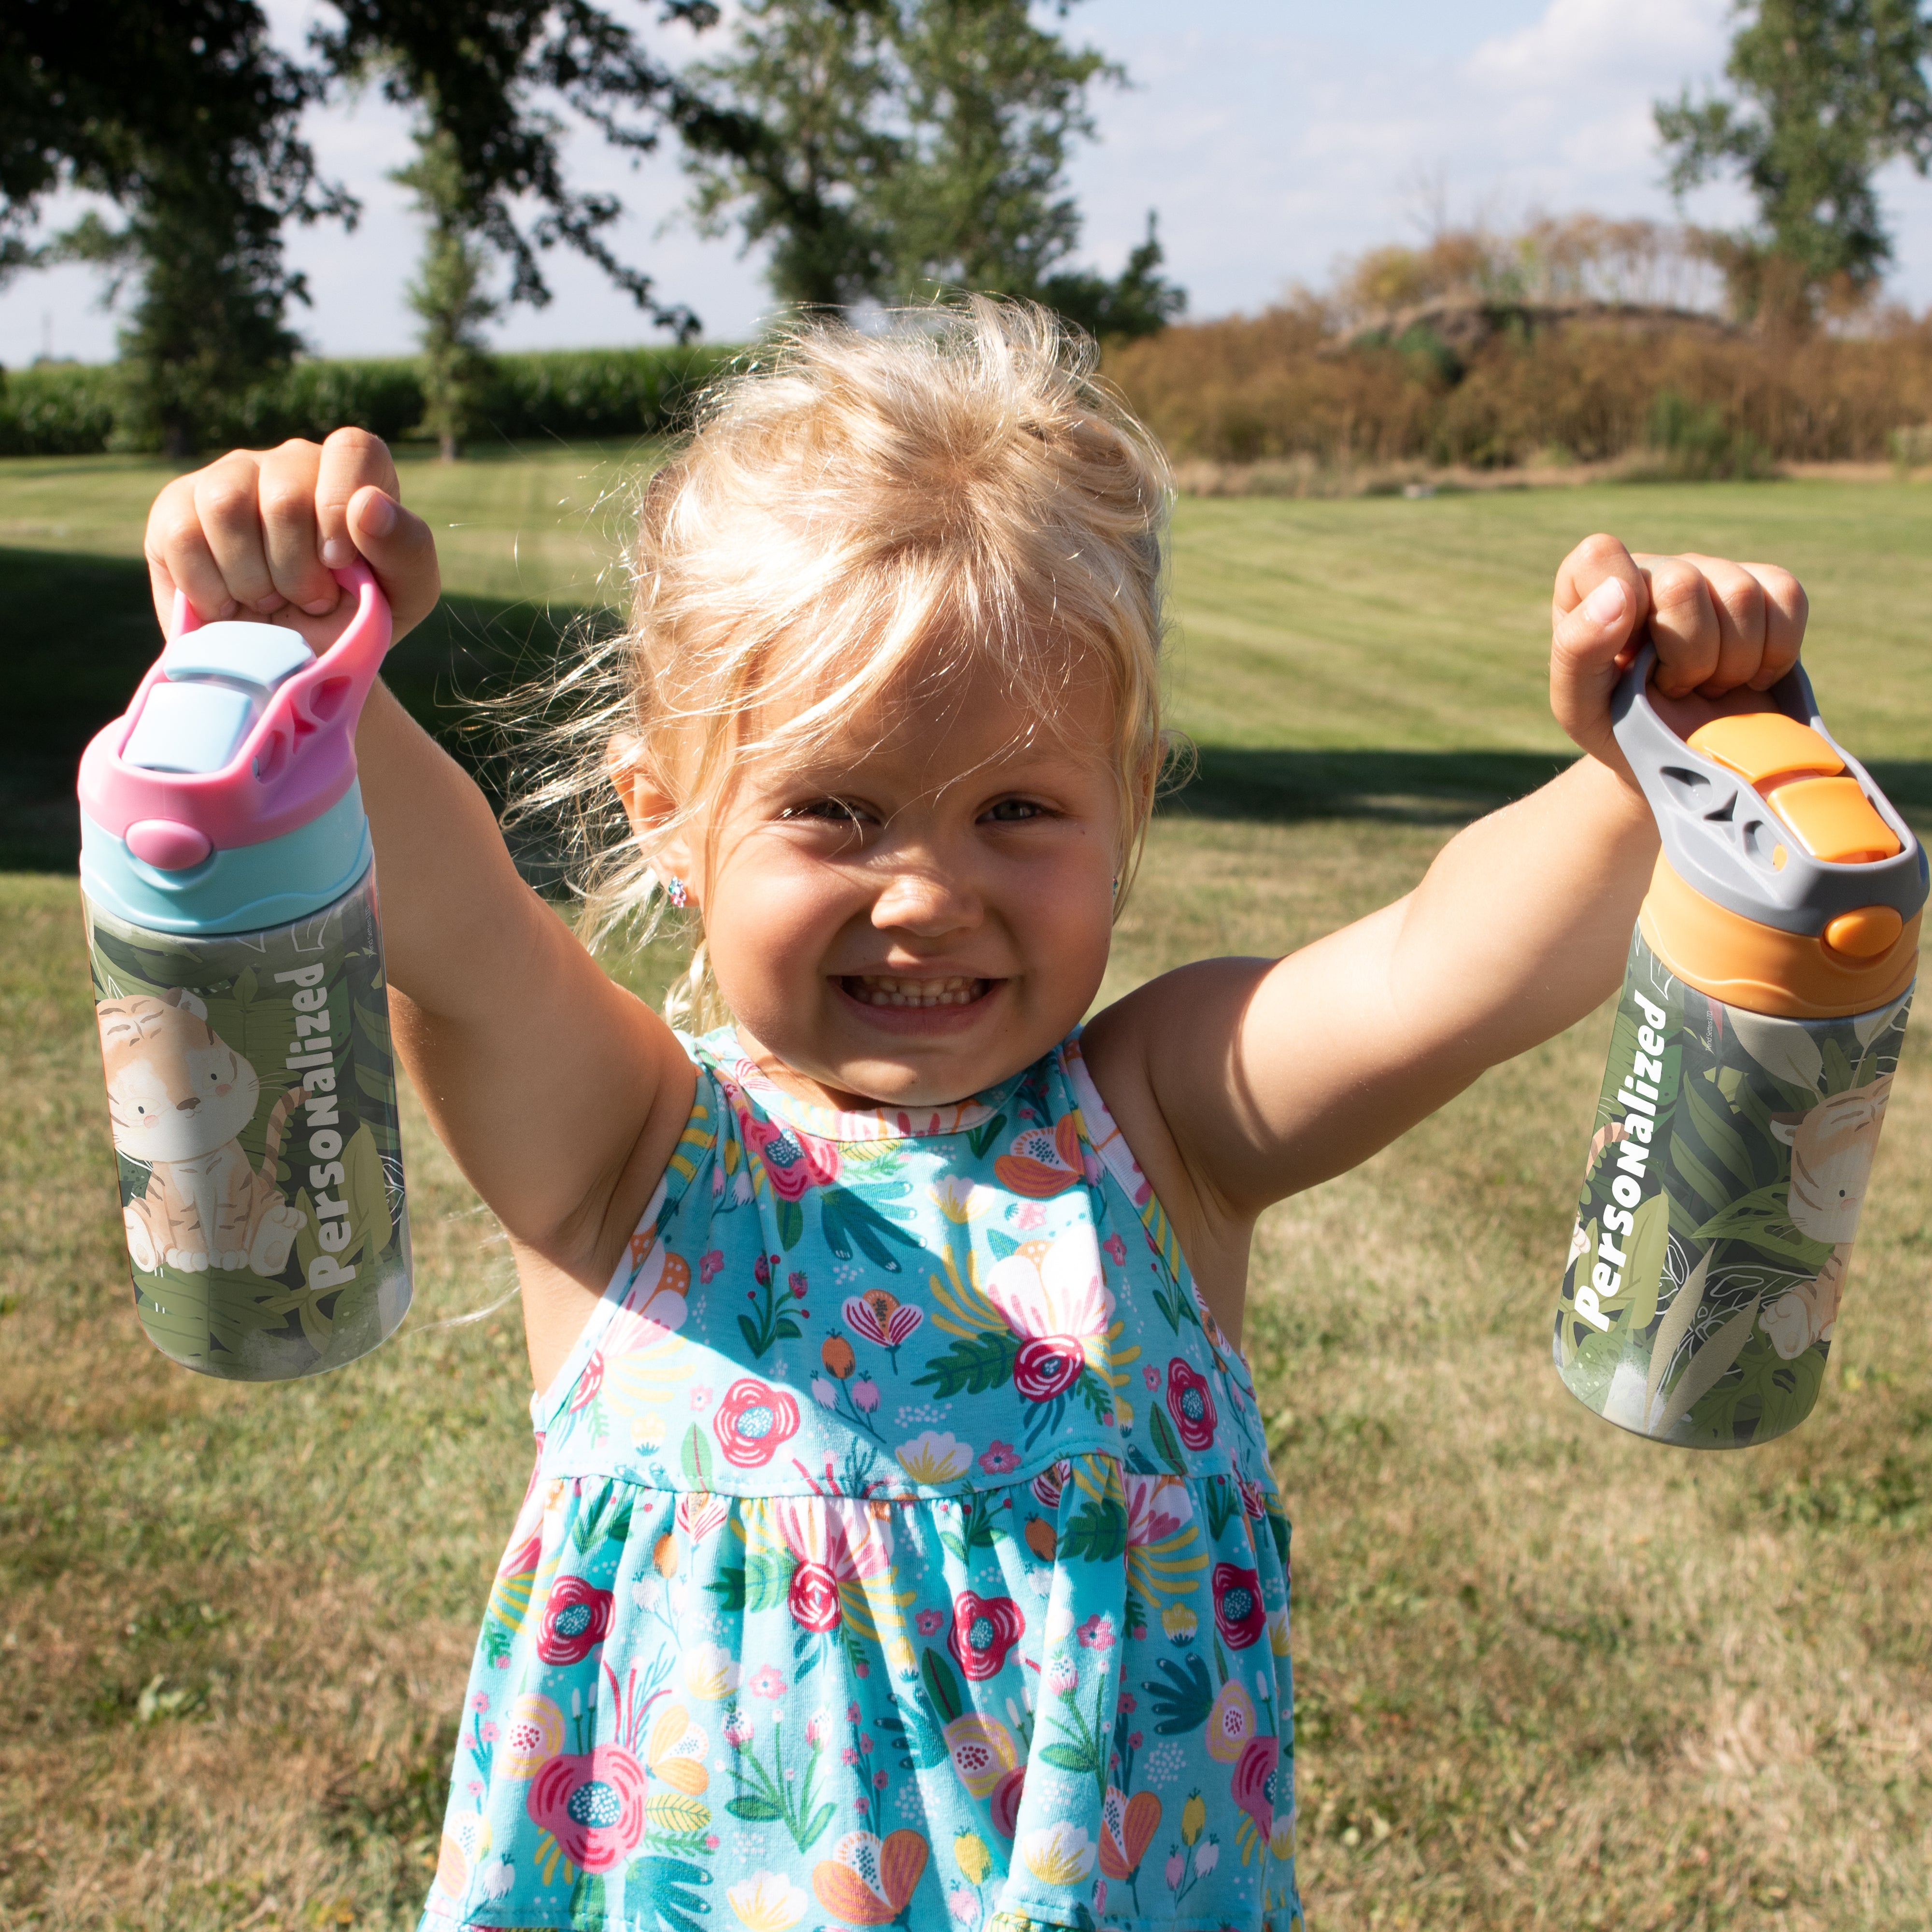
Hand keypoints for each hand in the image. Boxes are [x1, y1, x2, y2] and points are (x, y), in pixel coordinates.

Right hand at [143, 428, 441, 653]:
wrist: (291, 662)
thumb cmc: (356, 619)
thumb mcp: (405, 595)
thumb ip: (406, 548)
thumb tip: (368, 505)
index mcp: (352, 473)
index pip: (351, 449)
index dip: (341, 508)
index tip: (339, 564)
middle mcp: (290, 463)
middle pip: (284, 494)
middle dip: (297, 570)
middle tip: (309, 600)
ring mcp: (230, 477)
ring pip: (226, 506)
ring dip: (253, 579)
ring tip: (268, 602)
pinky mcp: (176, 506)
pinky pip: (182, 535)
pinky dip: (209, 588)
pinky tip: (227, 606)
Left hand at [1549, 533, 1807, 783]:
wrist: (1681, 756)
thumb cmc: (1620, 726)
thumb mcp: (1579, 705)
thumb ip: (1577, 649)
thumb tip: (1618, 594)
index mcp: (1592, 588)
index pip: (1601, 556)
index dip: (1621, 605)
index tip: (1630, 656)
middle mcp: (1654, 569)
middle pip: (1684, 584)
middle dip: (1687, 657)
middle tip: (1675, 688)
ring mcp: (1713, 571)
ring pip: (1742, 594)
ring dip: (1732, 663)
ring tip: (1709, 686)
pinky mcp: (1765, 585)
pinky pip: (1788, 597)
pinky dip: (1776, 651)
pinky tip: (1750, 676)